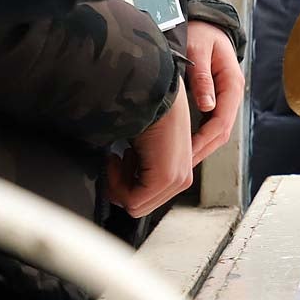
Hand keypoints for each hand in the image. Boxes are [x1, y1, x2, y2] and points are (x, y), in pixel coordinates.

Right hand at [106, 78, 193, 217]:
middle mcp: (183, 178)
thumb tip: (118, 186)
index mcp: (179, 172)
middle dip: (120, 185)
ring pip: (135, 205)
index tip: (120, 159)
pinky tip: (120, 157)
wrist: (149, 92)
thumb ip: (138, 171)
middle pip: (140, 206)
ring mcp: (178, 179)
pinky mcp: (167, 178)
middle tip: (118, 158)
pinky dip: (117, 183)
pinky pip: (133, 201)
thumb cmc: (143, 111)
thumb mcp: (142, 149)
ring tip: (121, 155)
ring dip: (118, 182)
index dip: (124, 183)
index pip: (145, 200)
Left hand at [186, 22, 244, 165]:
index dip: (204, 140)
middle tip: (179, 169)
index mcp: (232, 84)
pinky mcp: (216, 98)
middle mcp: (232, 94)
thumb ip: (202, 76)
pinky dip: (199, 137)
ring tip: (178, 164)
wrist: (205, 20)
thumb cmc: (200, 32)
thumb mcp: (198, 49)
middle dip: (202, 151)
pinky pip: (210, 123)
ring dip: (201, 148)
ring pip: (217, 131)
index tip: (185, 155)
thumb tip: (208, 106)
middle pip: (222, 132)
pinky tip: (182, 147)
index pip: (222, 121)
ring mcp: (225, 97)